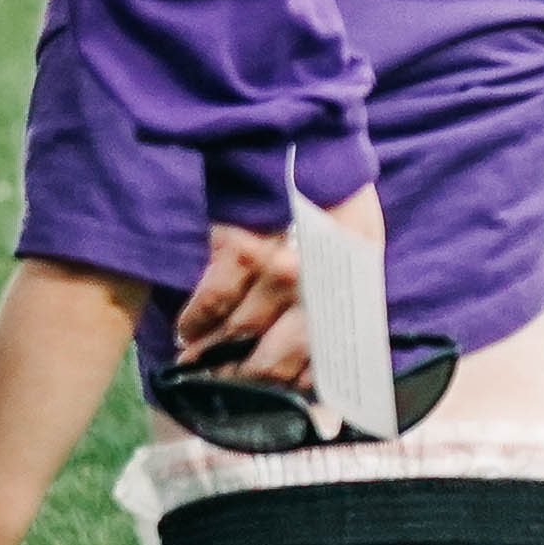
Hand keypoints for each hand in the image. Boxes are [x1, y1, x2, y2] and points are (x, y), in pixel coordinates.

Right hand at [165, 187, 367, 385]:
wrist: (311, 148)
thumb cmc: (335, 206)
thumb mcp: (356, 257)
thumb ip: (341, 307)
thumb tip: (318, 369)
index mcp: (347, 293)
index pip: (317, 363)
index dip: (288, 386)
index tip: (267, 396)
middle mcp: (316, 288)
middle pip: (272, 360)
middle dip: (243, 379)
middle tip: (221, 382)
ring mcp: (276, 268)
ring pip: (239, 335)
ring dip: (212, 357)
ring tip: (197, 363)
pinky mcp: (240, 247)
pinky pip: (211, 301)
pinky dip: (194, 323)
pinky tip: (186, 332)